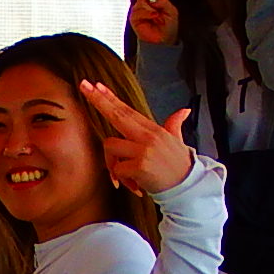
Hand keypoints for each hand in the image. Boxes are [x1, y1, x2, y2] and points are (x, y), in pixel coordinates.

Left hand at [79, 82, 195, 193]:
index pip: (127, 110)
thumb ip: (175, 124)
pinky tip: (136, 185)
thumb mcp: (178, 141)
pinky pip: (117, 169)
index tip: (96, 86)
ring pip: (110, 146)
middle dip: (98, 100)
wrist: (189, 187)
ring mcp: (144, 150)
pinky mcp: (140, 166)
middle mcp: (148, 136)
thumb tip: (184, 111)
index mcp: (154, 129)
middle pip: (117, 115)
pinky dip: (122, 179)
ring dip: (112, 163)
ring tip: (127, 176)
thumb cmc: (180, 166)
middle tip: (84, 86)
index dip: (111, 98)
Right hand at [122, 0, 179, 45]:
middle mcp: (145, 0)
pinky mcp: (134, 16)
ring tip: (158, 19)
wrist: (161, 43)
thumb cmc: (168, 28)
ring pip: (143, 0)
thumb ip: (162, 2)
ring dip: (153, 9)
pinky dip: (148, 15)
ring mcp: (138, 8)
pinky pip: (141, 10)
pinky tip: (152, 21)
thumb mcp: (171, 12)